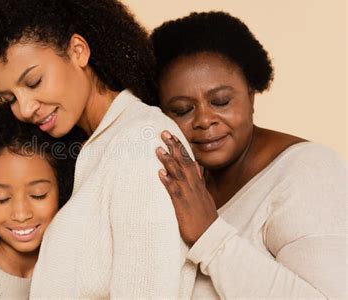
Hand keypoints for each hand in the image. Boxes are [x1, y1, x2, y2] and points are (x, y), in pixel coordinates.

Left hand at [156, 130, 217, 246]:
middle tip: (164, 133)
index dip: (181, 148)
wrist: (211, 237)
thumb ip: (199, 186)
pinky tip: (160, 173)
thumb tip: (197, 173)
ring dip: (168, 160)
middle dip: (174, 146)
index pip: (190, 161)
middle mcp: (194, 186)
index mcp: (199, 184)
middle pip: (184, 162)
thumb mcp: (204, 199)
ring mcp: (189, 195)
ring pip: (178, 173)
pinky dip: (167, 181)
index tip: (174, 137)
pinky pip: (174, 191)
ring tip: (158, 148)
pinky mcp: (183, 205)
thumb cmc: (205, 220)